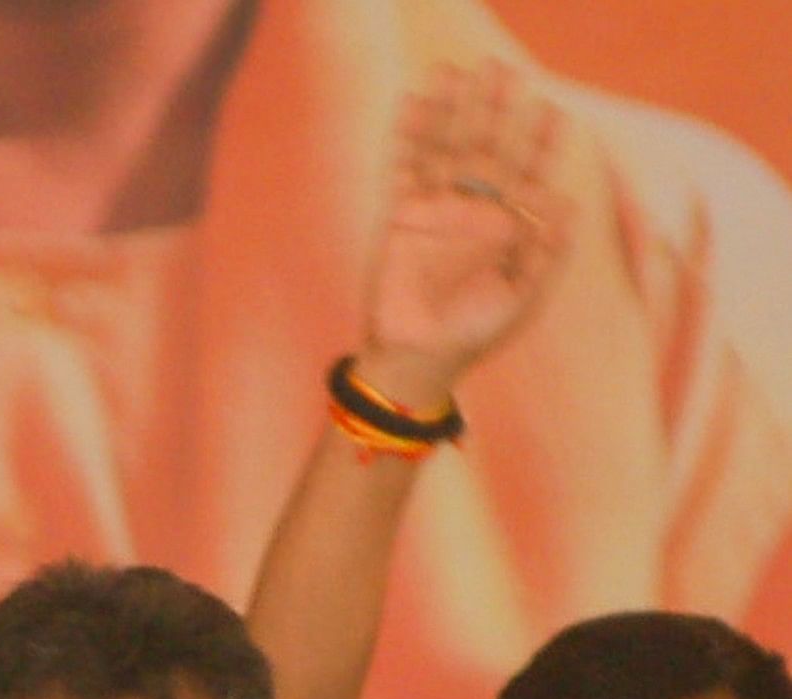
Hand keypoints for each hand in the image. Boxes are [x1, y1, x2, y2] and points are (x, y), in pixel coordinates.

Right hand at [360, 62, 570, 410]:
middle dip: (496, 110)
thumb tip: (567, 202)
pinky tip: (416, 103)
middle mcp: (475, 211)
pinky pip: (406, 167)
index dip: (541, 142)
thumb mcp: (522, 297)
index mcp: (509, 227)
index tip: (552, 110)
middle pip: (488, 148)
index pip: (529, 173)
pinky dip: (410, 135)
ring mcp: (437, 211)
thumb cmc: (476, 335)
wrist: (419, 358)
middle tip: (504, 70)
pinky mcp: (401, 217)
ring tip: (456, 70)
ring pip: (447, 148)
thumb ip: (546, 252)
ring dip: (453, 111)